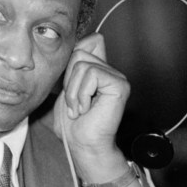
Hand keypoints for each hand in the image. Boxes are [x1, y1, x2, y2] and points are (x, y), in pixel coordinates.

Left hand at [54, 33, 129, 164]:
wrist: (83, 146)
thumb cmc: (73, 124)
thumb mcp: (66, 88)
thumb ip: (72, 66)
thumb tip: (74, 45)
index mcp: (100, 70)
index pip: (91, 40)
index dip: (74, 56)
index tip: (71, 86)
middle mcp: (111, 71)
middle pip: (80, 51)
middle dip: (69, 79)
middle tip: (75, 103)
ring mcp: (118, 77)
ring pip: (82, 64)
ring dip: (74, 91)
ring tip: (80, 109)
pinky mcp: (120, 85)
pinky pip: (92, 74)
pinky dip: (82, 94)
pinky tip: (87, 109)